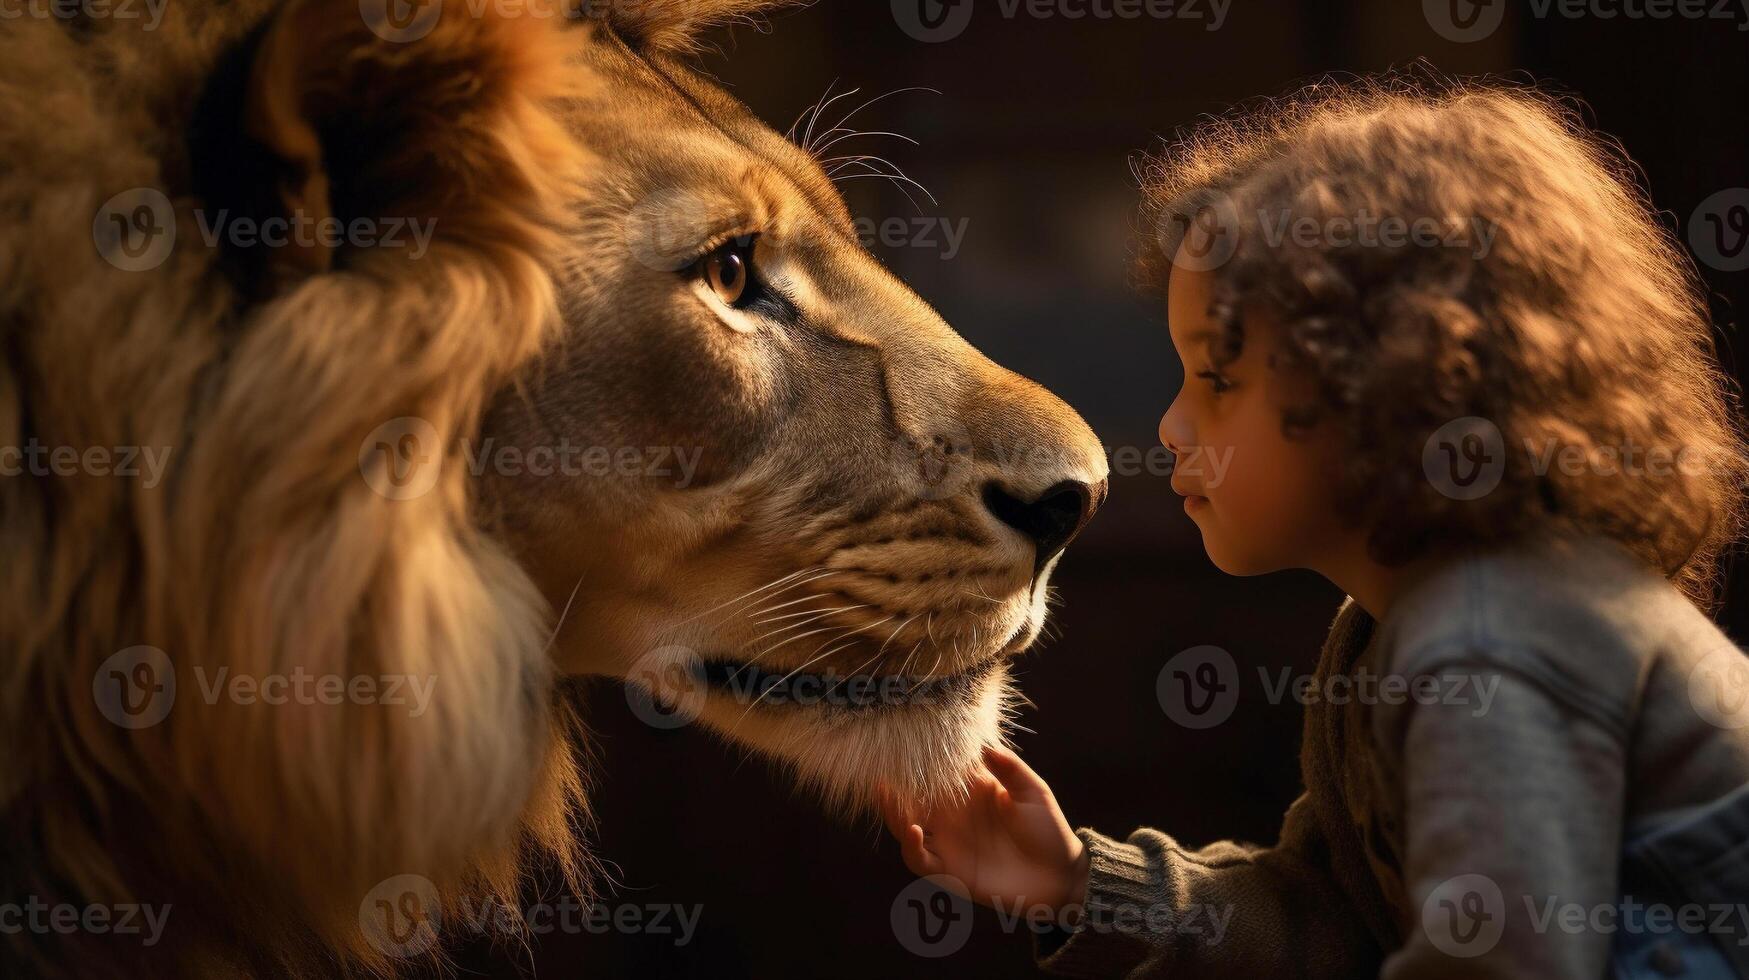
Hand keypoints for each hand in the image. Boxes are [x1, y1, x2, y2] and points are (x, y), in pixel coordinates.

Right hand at [879, 744, 1090, 922]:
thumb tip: (981, 742)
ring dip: (894, 813)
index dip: (919, 758)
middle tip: (884, 768)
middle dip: (896, 785)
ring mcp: (949, 843)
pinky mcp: (951, 871)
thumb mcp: (1033, 791)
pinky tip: (915, 830)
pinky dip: (911, 847)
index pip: (937, 771)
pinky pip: (920, 861)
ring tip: (888, 796)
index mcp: (970, 792)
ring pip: (907, 827)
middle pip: (913, 797)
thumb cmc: (1048, 829)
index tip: (905, 742)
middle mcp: (953, 816)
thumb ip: (1009, 767)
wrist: (1060, 874)